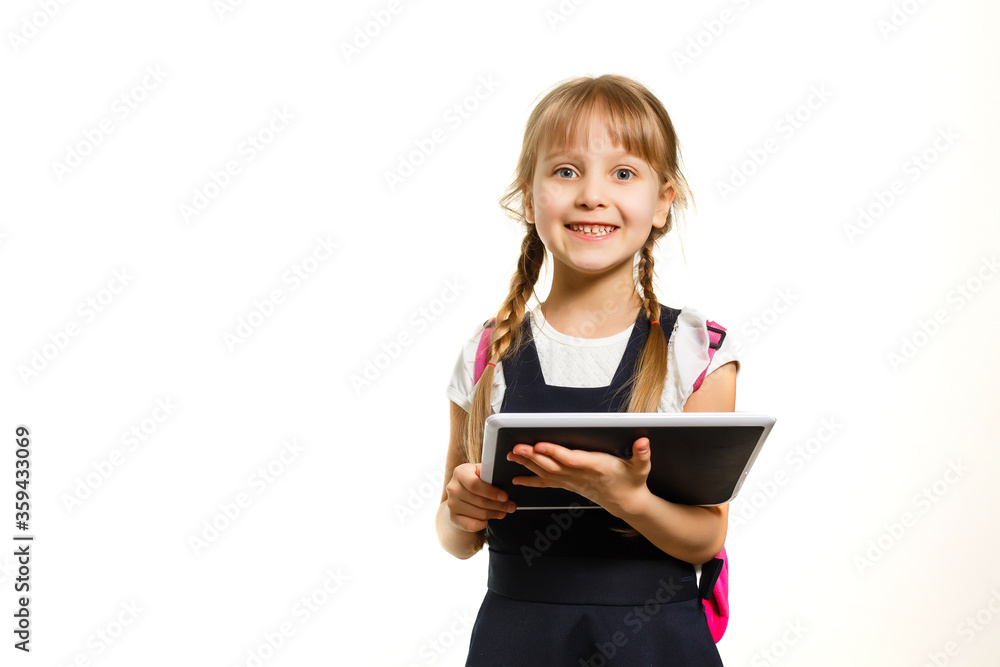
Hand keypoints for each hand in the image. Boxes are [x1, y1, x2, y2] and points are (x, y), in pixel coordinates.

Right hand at [444, 462, 516, 532]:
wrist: (460, 493)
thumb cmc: (475, 480)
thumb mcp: (481, 472)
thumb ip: (489, 474)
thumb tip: (503, 479)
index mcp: (460, 473)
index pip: (475, 485)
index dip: (492, 492)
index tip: (505, 497)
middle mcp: (453, 488)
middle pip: (480, 501)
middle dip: (499, 505)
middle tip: (511, 506)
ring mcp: (451, 504)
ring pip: (479, 514)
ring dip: (494, 514)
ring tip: (503, 512)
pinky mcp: (453, 517)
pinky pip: (471, 525)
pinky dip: (482, 524)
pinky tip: (488, 520)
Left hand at [506, 438, 652, 515]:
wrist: (627, 503)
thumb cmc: (632, 482)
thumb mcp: (641, 468)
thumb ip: (642, 454)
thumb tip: (643, 442)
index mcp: (595, 467)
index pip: (571, 459)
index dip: (555, 452)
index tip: (540, 445)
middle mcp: (580, 475)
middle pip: (552, 465)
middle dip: (533, 457)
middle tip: (516, 448)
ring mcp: (572, 482)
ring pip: (546, 472)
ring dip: (527, 464)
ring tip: (511, 456)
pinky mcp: (568, 485)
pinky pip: (546, 483)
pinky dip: (530, 480)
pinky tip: (516, 479)